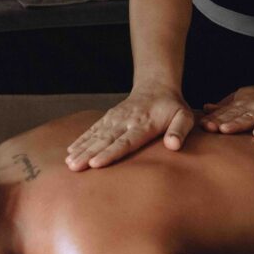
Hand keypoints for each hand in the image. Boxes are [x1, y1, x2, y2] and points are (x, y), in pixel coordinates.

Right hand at [65, 84, 194, 170]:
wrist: (156, 86)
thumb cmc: (172, 107)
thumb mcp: (184, 117)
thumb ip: (179, 131)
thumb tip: (173, 145)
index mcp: (144, 124)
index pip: (125, 142)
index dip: (110, 153)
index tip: (96, 164)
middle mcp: (126, 121)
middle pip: (105, 140)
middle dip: (88, 154)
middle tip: (74, 167)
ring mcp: (115, 118)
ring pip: (96, 135)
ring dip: (82, 148)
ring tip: (69, 163)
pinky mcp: (109, 118)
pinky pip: (93, 129)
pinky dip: (81, 139)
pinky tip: (70, 150)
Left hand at [201, 80, 253, 137]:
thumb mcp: (242, 98)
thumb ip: (225, 105)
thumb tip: (206, 108)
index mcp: (240, 103)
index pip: (224, 112)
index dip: (212, 118)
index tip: (200, 125)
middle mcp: (250, 106)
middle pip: (233, 115)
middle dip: (220, 121)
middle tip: (207, 127)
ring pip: (249, 118)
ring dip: (237, 124)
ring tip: (225, 129)